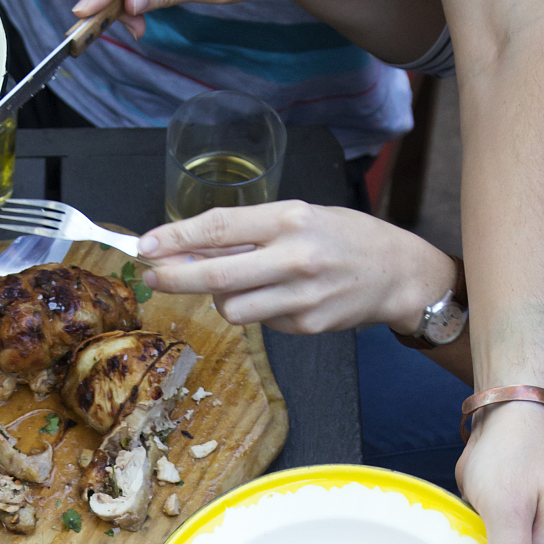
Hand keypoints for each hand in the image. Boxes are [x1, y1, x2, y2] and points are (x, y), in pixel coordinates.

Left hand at [139, 202, 456, 334]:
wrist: (396, 273)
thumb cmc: (344, 237)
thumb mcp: (300, 217)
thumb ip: (250, 232)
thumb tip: (193, 248)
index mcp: (289, 219)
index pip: (219, 227)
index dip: (176, 238)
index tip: (146, 245)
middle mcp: (293, 257)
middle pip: (215, 274)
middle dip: (174, 277)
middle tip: (152, 276)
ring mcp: (299, 296)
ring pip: (232, 308)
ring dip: (221, 299)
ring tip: (239, 284)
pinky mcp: (306, 326)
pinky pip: (261, 323)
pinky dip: (258, 311)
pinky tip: (279, 298)